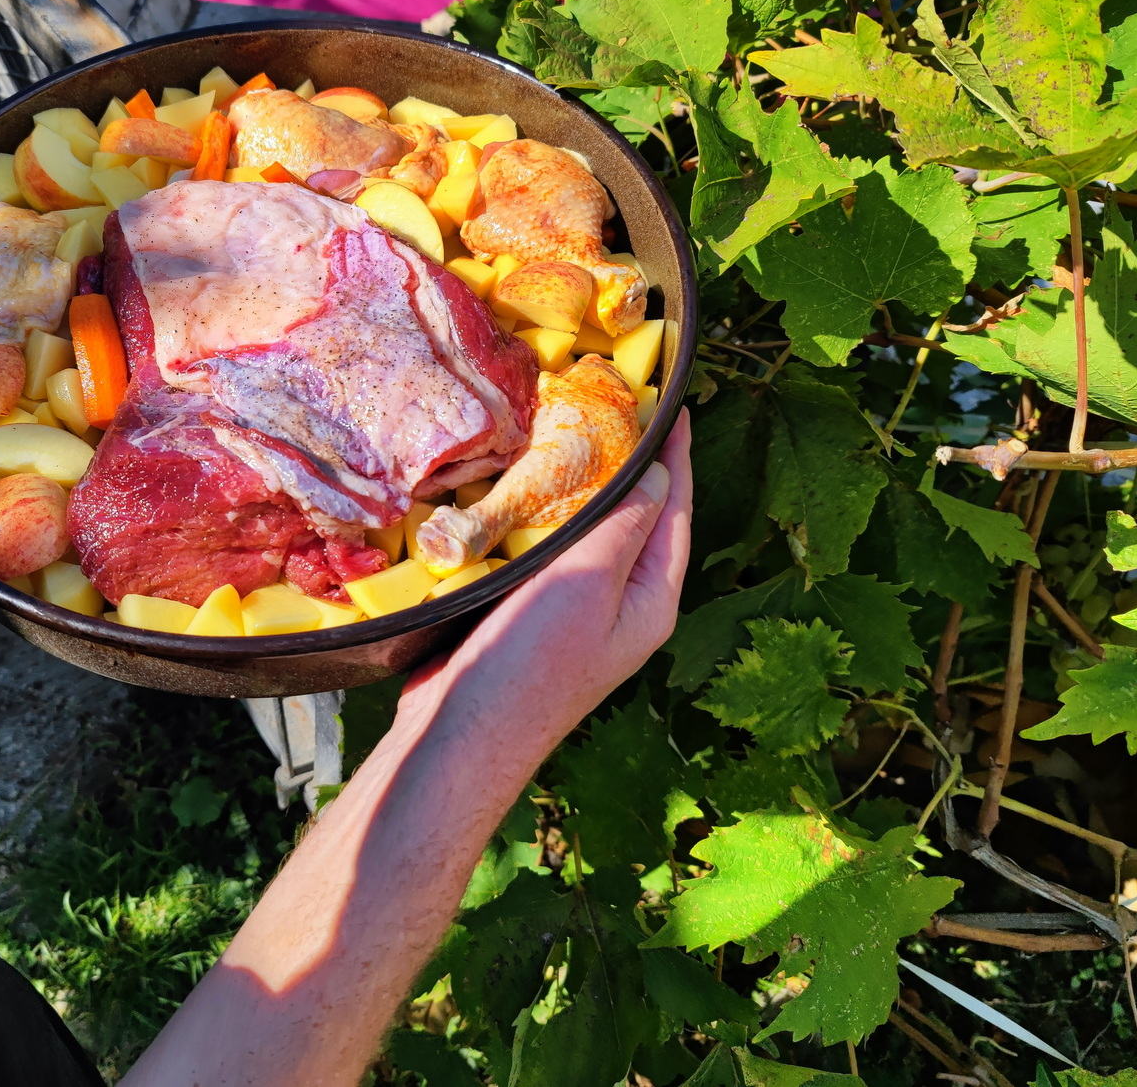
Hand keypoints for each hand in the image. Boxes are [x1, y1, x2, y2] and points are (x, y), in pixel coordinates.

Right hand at [402, 410, 691, 750]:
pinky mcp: (527, 611)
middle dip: (631, 463)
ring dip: (580, 485)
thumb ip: (625, 525)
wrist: (460, 734)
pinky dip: (538, 512)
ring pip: (586, 531)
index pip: (675, 512)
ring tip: (570, 430)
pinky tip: (519, 485)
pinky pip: (544, 549)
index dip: (676, 456)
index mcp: (651, 600)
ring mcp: (573, 610)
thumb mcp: (588, 583)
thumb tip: (658, 474)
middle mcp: (620, 604)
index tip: (674, 402)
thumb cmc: (530, 663)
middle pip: (636, 519)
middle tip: (618, 404)